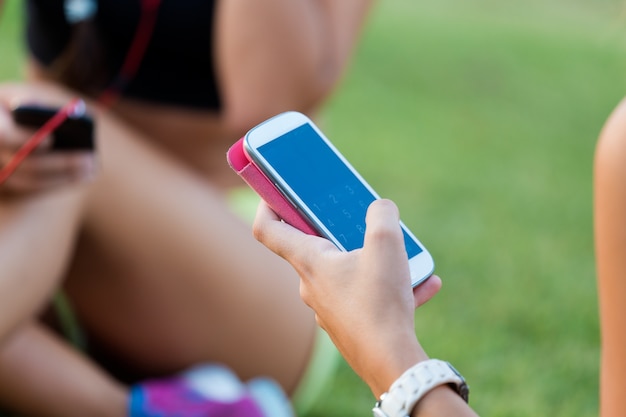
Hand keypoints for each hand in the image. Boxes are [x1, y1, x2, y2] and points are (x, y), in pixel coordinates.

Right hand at [0, 83, 96, 194]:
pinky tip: (83, 177)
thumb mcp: (25, 97)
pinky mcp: (8, 182)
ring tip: (91, 170)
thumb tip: (62, 116)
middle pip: (21, 164)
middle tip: (89, 159)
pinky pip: (32, 189)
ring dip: (62, 178)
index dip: (25, 139)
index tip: (50, 140)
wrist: (9, 119)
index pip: (3, 135)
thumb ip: (37, 105)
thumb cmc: (20, 104)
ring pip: (27, 181)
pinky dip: (58, 183)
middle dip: (59, 163)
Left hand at [253, 198, 441, 395]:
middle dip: (338, 229)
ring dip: (376, 260)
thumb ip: (382, 215)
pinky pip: (366, 296)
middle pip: (314, 247)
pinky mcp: (347, 324)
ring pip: (348, 272)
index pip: (268, 230)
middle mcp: (311, 285)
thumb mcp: (386, 245)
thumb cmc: (380, 303)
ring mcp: (328, 307)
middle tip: (359, 218)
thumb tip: (380, 208)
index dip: (267, 205)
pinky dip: (391, 287)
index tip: (277, 191)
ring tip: (408, 256)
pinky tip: (425, 284)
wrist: (390, 362)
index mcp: (309, 262)